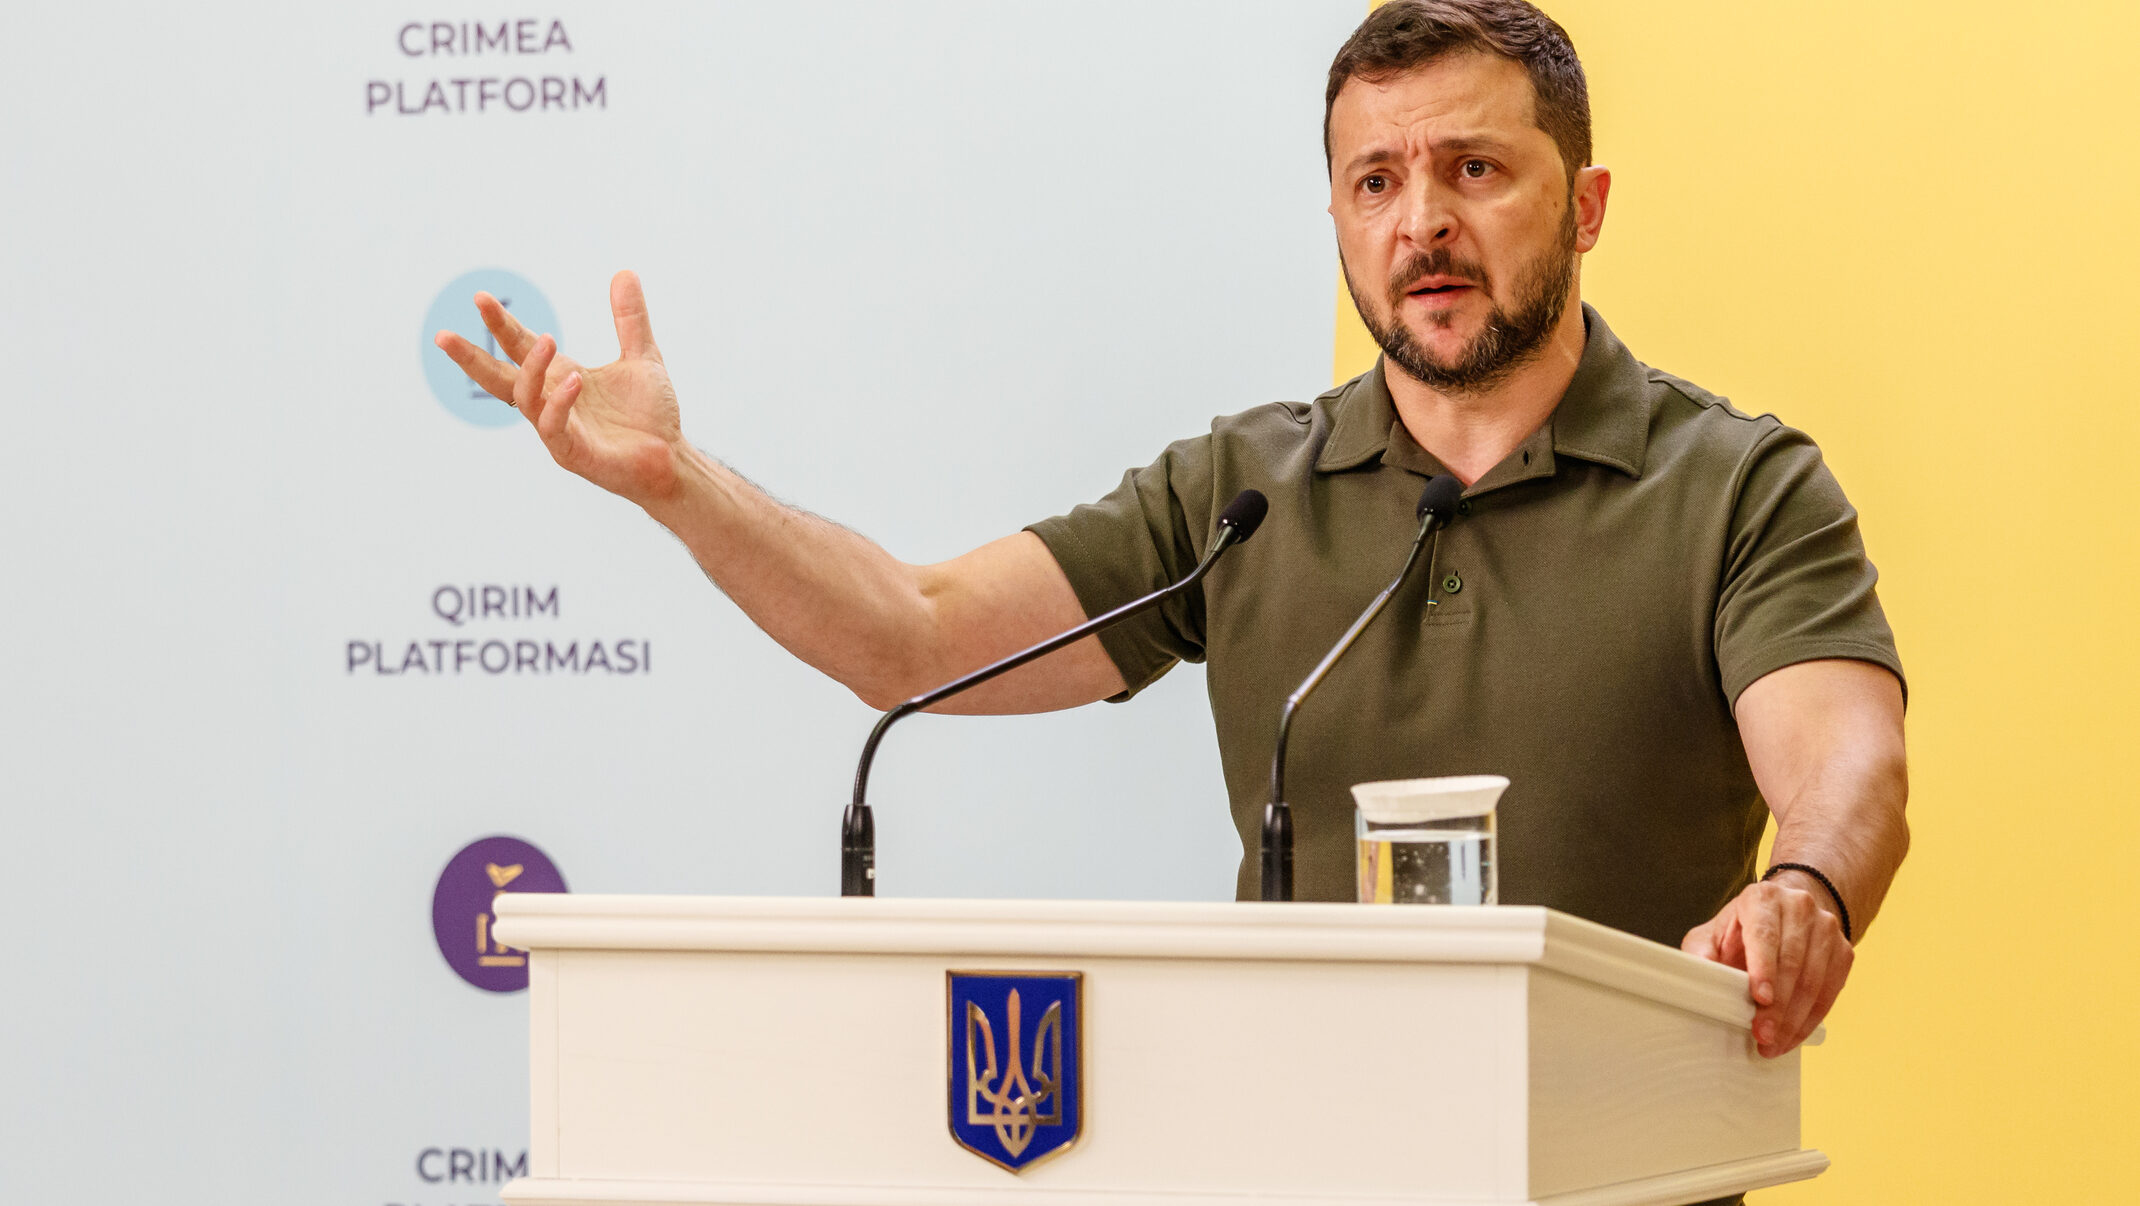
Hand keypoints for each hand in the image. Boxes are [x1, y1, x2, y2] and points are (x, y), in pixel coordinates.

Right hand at [435, 270, 684, 506]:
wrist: (670, 458)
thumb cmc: (650, 415)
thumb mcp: (642, 357)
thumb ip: (630, 319)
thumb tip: (624, 272)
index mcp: (560, 378)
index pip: (519, 347)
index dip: (499, 324)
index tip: (480, 298)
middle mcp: (550, 401)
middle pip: (498, 378)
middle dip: (470, 358)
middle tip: (444, 336)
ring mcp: (557, 428)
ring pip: (525, 398)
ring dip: (531, 368)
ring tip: (547, 340)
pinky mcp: (571, 452)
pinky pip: (553, 426)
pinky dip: (560, 402)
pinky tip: (575, 380)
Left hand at [1681, 872, 1852, 1057]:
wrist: (1787, 911)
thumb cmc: (1744, 927)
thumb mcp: (1714, 933)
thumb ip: (1701, 952)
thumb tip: (1699, 973)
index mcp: (1763, 899)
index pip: (1765, 935)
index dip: (1763, 968)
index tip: (1760, 998)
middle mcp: (1799, 907)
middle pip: (1792, 962)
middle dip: (1778, 1006)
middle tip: (1763, 1035)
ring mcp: (1826, 928)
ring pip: (1814, 981)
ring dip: (1794, 1019)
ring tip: (1775, 1043)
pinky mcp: (1843, 951)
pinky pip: (1830, 992)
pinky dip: (1811, 1019)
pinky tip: (1793, 1035)